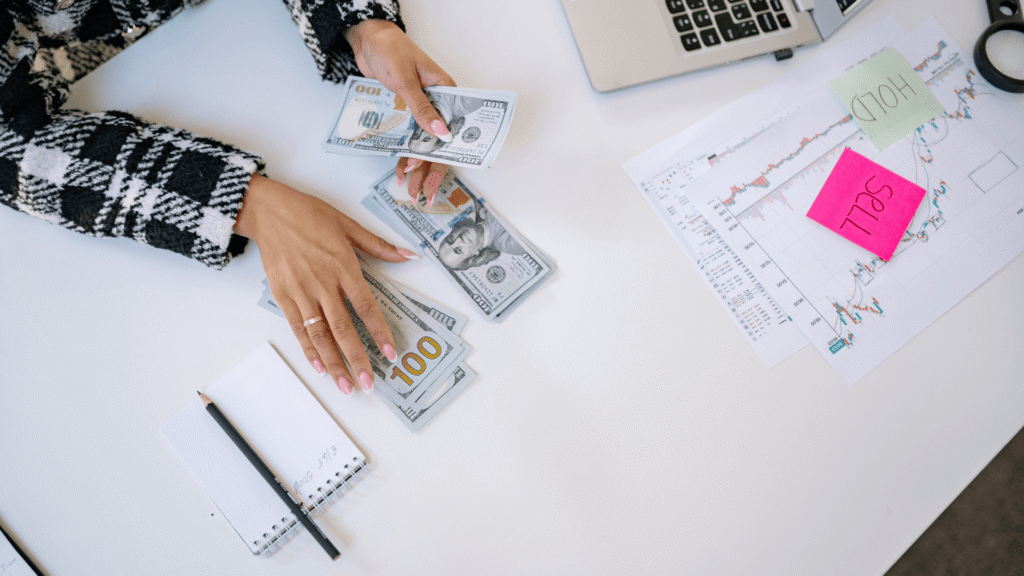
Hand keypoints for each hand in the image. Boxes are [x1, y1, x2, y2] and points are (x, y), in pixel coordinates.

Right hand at [234, 175, 417, 394]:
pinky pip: (298, 328)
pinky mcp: (283, 295)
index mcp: (343, 266)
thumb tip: (408, 255)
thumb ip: (378, 245)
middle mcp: (322, 282)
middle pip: (343, 328)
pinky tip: (320, 366)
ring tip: (345, 385)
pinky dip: (308, 349)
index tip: (390, 353)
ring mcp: (301, 291)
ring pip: (319, 334)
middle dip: (357, 358)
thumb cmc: (309, 215)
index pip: (365, 306)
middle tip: (368, 382)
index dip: (379, 332)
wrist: (269, 211)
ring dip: (333, 362)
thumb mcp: (348, 225)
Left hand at [344, 19, 453, 205]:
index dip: (447, 156)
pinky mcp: (405, 112)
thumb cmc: (390, 50)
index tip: (439, 177)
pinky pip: (408, 139)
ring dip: (418, 168)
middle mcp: (437, 103)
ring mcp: (421, 109)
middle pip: (439, 144)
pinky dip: (405, 155)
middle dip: (432, 171)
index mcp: (446, 92)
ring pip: (424, 145)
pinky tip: (401, 172)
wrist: (368, 38)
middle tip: (425, 194)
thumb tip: (440, 133)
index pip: (453, 130)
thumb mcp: (405, 80)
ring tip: (413, 191)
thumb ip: (422, 108)